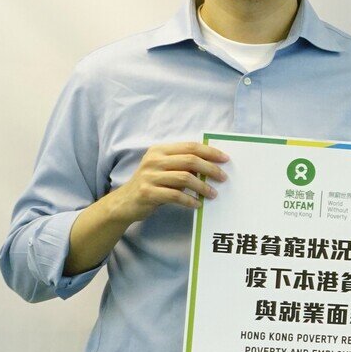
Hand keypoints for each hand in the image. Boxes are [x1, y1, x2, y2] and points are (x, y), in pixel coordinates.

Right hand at [109, 142, 228, 222]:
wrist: (124, 202)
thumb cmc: (152, 184)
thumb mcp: (165, 169)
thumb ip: (182, 165)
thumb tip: (213, 165)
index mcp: (160, 150)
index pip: (190, 147)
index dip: (210, 152)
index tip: (226, 159)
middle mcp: (154, 160)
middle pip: (190, 160)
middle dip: (211, 169)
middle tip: (223, 178)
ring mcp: (149, 176)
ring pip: (185, 178)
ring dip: (203, 187)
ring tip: (213, 194)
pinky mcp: (147, 192)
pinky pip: (175, 195)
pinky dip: (189, 200)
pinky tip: (197, 204)